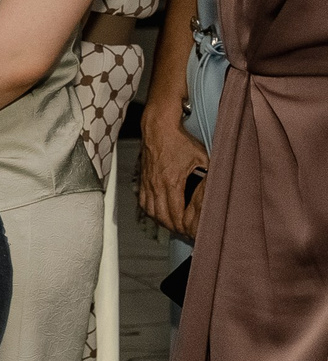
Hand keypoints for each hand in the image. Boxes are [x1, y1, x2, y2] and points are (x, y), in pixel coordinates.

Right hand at [136, 117, 208, 238]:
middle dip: (175, 228)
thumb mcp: (202, 158)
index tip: (193, 232)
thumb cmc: (181, 141)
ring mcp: (147, 183)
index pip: (175, 214)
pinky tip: (159, 213)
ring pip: (151, 212)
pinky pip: (143, 202)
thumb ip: (209, 176)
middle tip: (186, 233)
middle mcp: (156, 186)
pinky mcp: (143, 179)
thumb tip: (218, 190)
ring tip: (174, 226)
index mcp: (171, 182)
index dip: (184, 227)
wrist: (158, 128)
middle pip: (162, 217)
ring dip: (162, 221)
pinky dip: (151, 211)